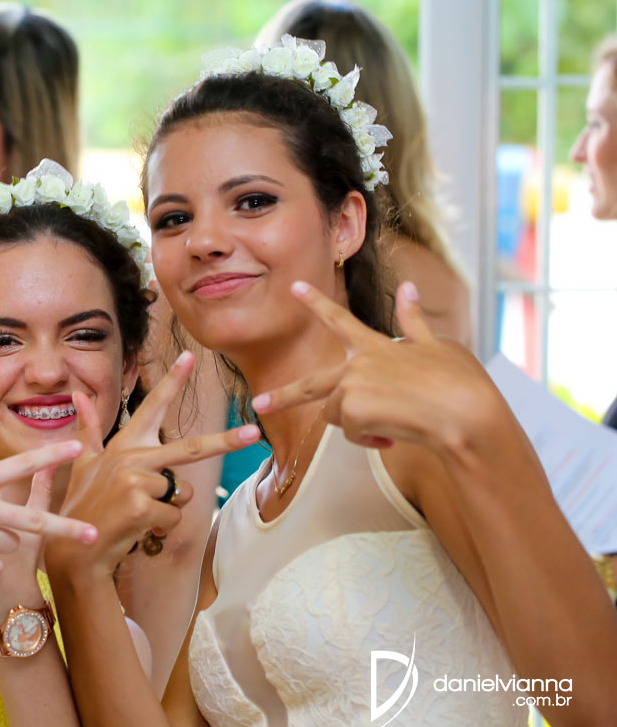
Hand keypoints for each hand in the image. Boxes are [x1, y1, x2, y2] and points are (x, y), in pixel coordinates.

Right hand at [46, 352, 260, 580]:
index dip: (172, 380)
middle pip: (190, 448)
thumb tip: (77, 395)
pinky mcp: (142, 506)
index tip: (190, 356)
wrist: (76, 550)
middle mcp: (131, 457)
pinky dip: (162, 528)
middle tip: (254, 432)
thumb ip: (88, 430)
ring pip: (181, 493)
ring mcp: (136, 481)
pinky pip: (174, 517)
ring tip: (138, 515)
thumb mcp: (84, 464)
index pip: (152, 406)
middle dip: (226, 441)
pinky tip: (138, 529)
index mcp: (123, 445)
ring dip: (167, 509)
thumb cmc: (84, 505)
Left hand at [251, 281, 504, 451]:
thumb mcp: (438, 345)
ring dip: (361, 425)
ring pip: (338, 416)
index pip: (338, 320)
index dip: (314, 302)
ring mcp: (351, 385)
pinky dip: (371, 439)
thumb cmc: (460, 383)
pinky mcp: (350, 409)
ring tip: (396, 422)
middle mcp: (357, 363)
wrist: (466, 413)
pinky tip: (395, 434)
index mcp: (375, 345)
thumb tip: (409, 287)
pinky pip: (352, 434)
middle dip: (283, 397)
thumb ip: (414, 322)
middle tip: (260, 403)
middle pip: (311, 384)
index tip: (293, 286)